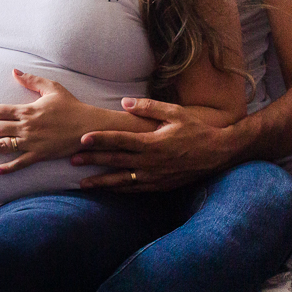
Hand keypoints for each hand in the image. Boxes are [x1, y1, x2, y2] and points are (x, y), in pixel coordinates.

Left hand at [0, 70, 92, 174]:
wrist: (88, 126)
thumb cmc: (71, 106)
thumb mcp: (52, 88)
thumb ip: (32, 80)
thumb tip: (14, 71)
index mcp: (27, 110)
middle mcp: (26, 126)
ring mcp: (32, 142)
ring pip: (3, 145)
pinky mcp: (40, 154)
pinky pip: (21, 162)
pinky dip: (8, 167)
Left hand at [73, 98, 235, 191]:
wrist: (218, 154)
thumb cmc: (196, 130)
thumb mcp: (175, 113)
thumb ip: (148, 107)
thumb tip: (124, 102)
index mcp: (153, 143)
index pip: (120, 140)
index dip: (100, 139)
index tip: (82, 139)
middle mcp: (151, 162)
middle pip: (116, 161)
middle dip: (93, 161)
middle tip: (72, 160)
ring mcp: (155, 177)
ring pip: (122, 181)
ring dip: (102, 182)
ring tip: (83, 183)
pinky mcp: (160, 186)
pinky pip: (136, 189)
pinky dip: (119, 190)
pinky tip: (108, 190)